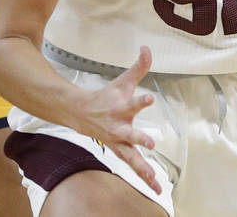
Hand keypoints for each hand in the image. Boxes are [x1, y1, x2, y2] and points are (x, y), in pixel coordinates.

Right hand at [76, 46, 160, 193]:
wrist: (81, 114)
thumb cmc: (106, 97)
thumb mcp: (123, 81)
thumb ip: (139, 67)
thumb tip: (147, 48)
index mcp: (120, 108)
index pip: (133, 102)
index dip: (141, 100)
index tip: (150, 97)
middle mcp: (119, 127)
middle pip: (130, 134)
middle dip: (139, 138)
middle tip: (150, 142)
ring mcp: (118, 142)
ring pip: (131, 157)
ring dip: (142, 168)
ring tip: (153, 178)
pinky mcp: (120, 152)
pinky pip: (133, 167)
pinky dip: (144, 178)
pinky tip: (155, 188)